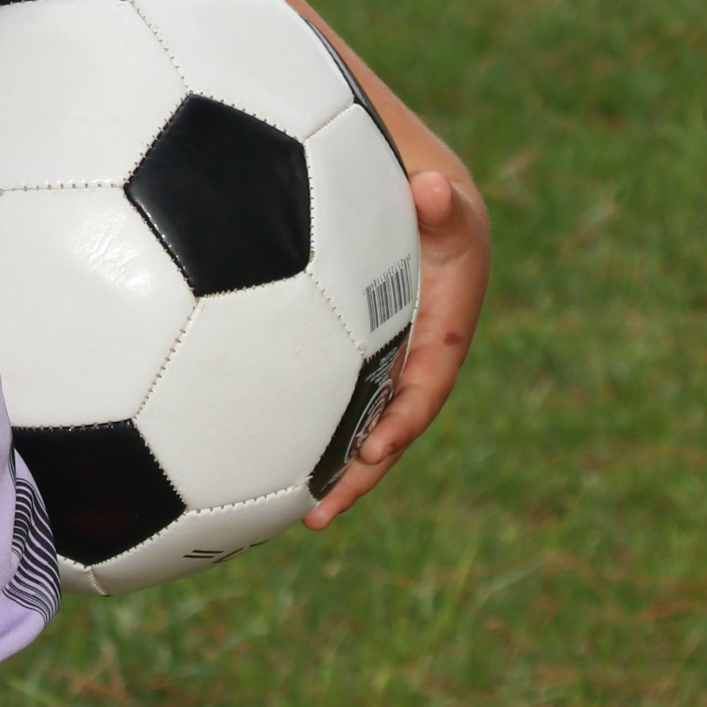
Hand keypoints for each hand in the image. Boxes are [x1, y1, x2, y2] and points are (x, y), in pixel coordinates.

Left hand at [303, 163, 490, 528]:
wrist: (416, 192)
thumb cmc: (433, 197)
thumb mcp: (446, 198)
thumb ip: (444, 201)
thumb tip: (432, 192)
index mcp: (445, 334)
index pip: (426, 389)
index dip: (402, 425)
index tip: (372, 455)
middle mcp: (415, 358)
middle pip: (388, 424)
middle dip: (360, 473)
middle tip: (319, 514)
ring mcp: (382, 359)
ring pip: (355, 420)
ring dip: (330, 465)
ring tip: (288, 511)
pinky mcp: (350, 354)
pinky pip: (330, 396)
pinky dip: (306, 428)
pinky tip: (260, 457)